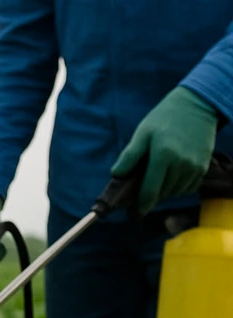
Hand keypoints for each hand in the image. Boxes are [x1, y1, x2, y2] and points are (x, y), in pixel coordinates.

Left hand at [112, 86, 217, 215]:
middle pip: (161, 194)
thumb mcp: (143, 132)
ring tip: (160, 174)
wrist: (197, 104)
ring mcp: (194, 166)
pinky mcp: (204, 166)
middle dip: (151, 194)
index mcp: (163, 156)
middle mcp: (181, 164)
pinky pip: (188, 188)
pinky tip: (174, 173)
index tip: (136, 211)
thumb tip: (116, 175)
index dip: (141, 205)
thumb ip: (130, 155)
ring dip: (165, 190)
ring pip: (174, 192)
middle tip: (145, 183)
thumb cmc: (164, 118)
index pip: (150, 192)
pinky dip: (179, 186)